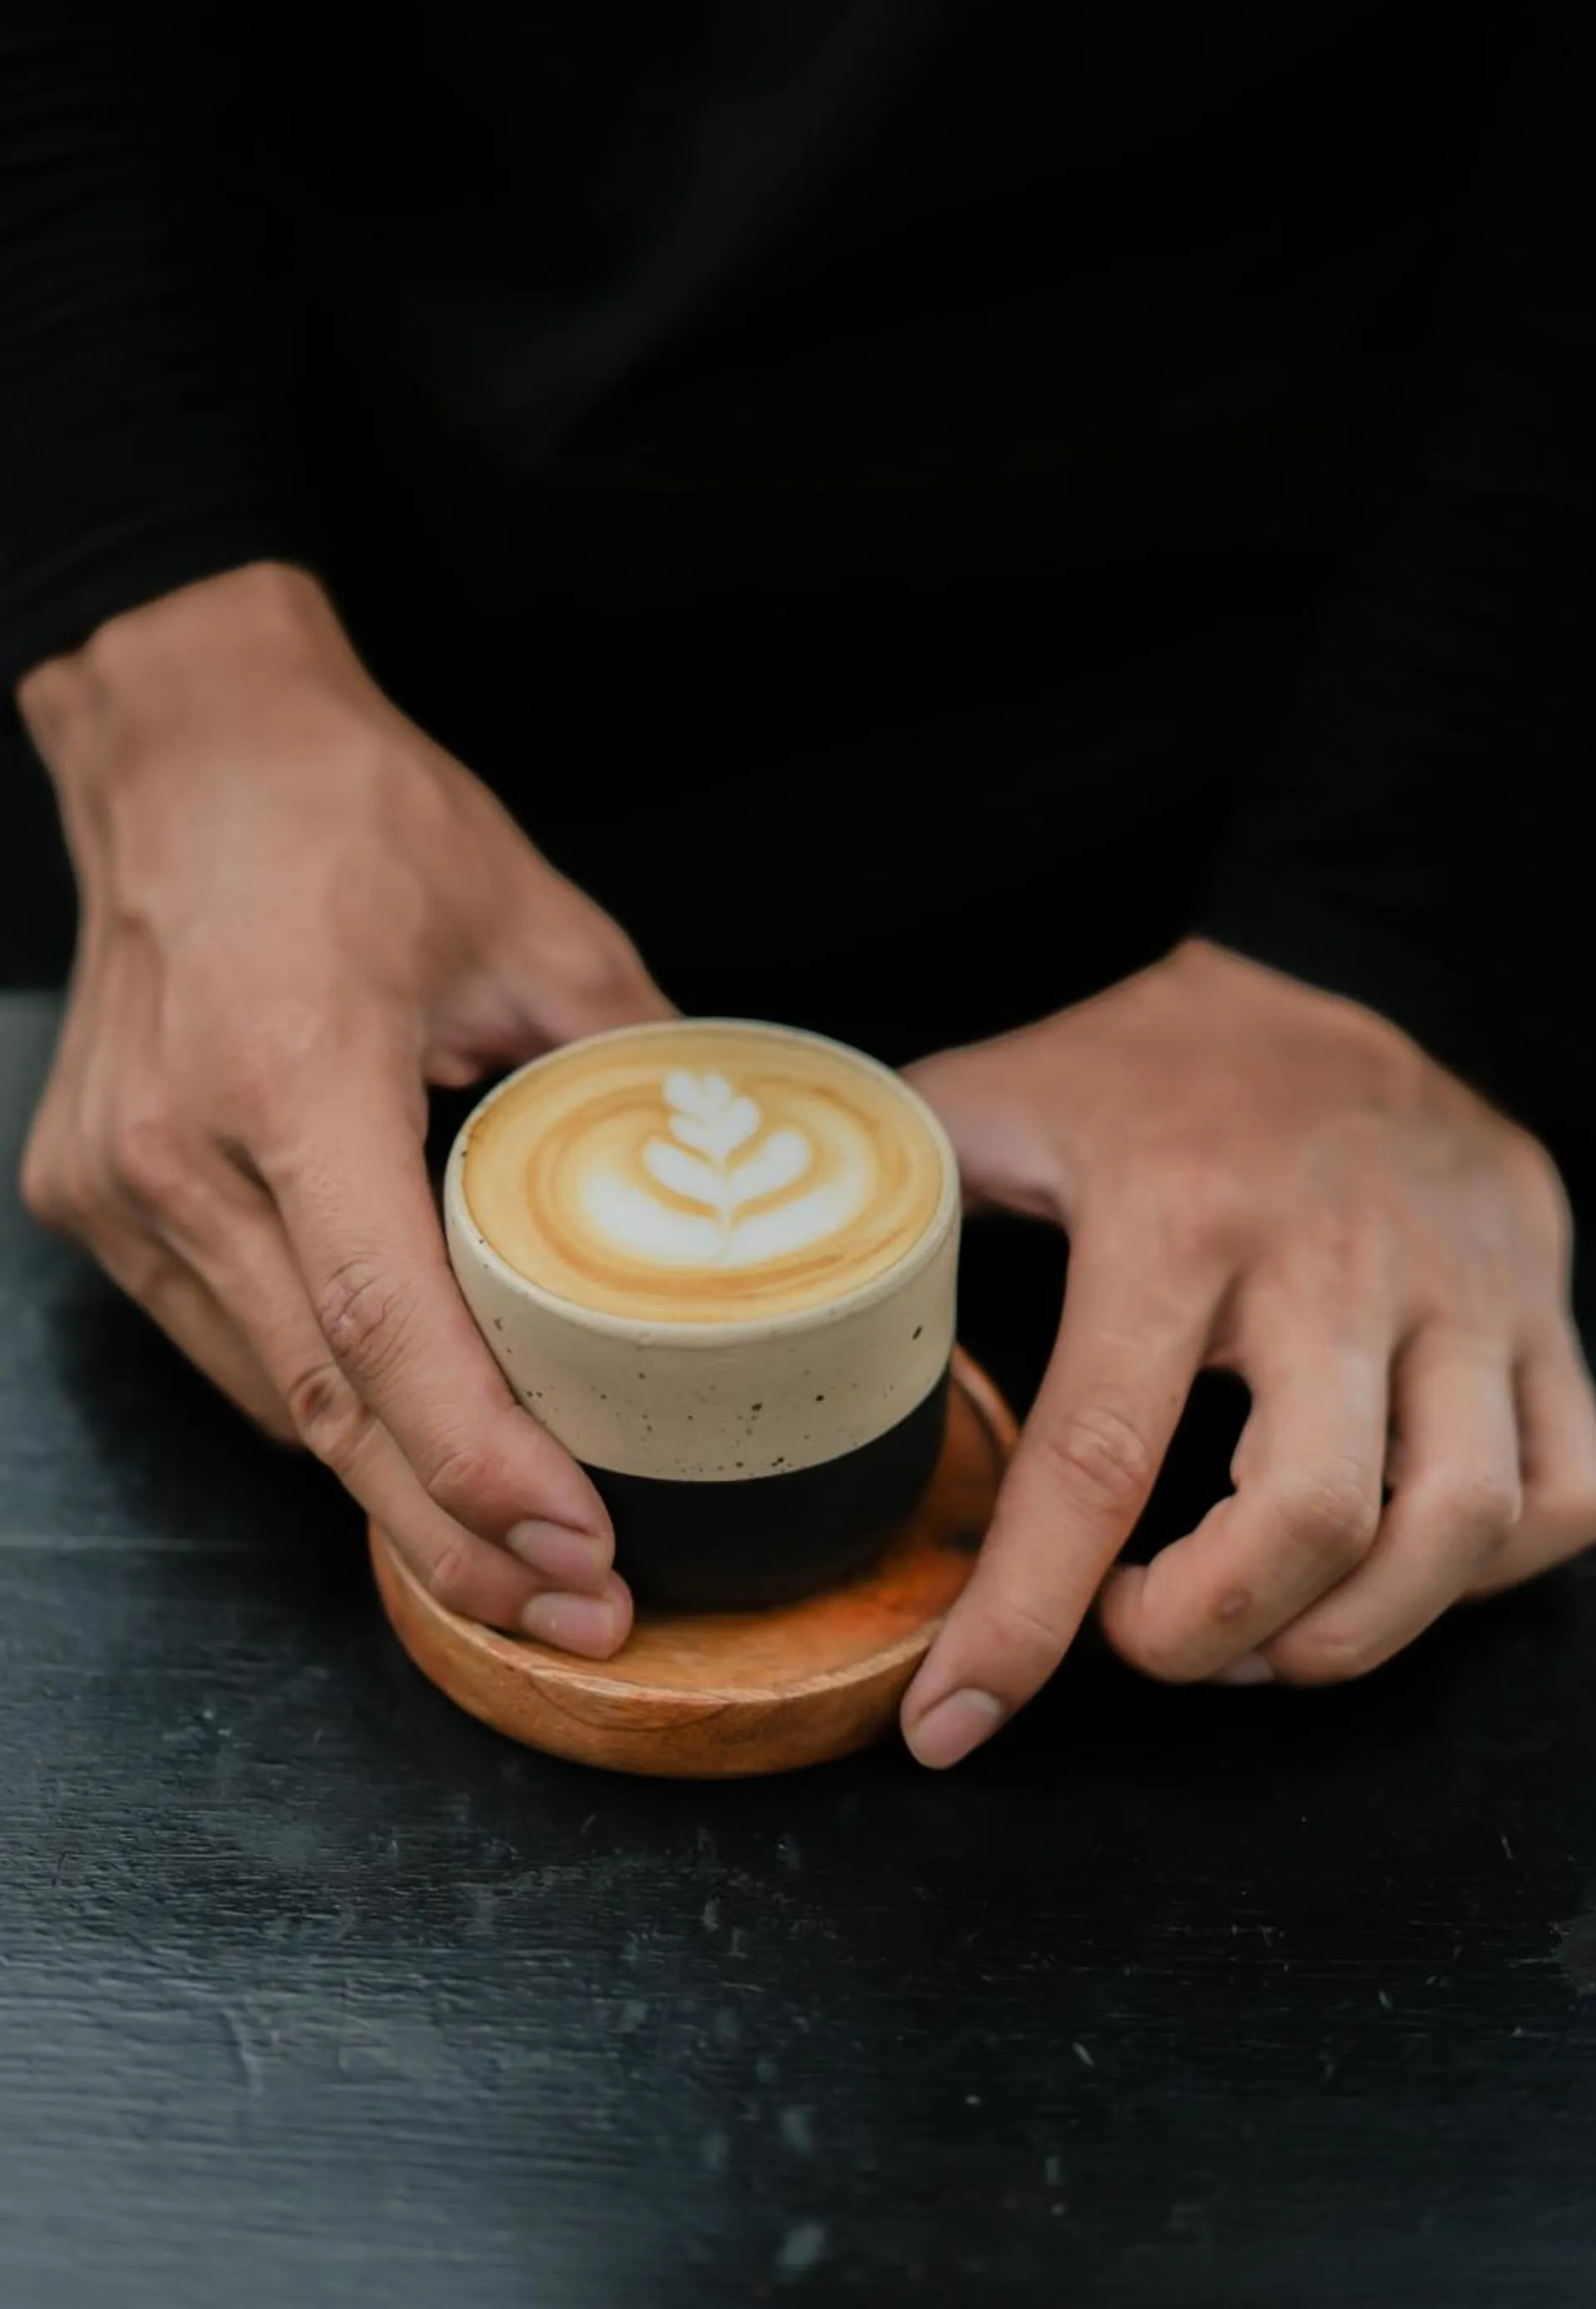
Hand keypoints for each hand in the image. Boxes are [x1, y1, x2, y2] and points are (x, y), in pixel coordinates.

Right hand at [19, 562, 669, 1653]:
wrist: (189, 749)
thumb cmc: (353, 817)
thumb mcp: (540, 927)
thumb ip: (641, 1066)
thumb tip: (739, 1182)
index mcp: (289, 1071)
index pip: (384, 1320)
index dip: (480, 1460)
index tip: (578, 1548)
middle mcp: (177, 1149)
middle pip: (324, 1399)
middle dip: (452, 1532)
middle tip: (577, 1611)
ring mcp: (114, 1182)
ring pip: (268, 1393)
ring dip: (387, 1486)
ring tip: (517, 1554)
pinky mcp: (91, 1193)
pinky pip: (223, 1341)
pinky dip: (322, 1404)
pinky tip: (407, 1441)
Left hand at [901, 939, 1595, 1764]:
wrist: (1361, 974)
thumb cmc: (1159, 1059)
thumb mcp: (999, 1093)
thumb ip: (890, 1191)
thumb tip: (749, 1283)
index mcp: (1174, 1218)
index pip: (1098, 1457)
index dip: (1022, 1620)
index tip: (950, 1721)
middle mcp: (1333, 1265)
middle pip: (1310, 1522)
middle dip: (1207, 1641)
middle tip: (1138, 1636)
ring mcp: (1461, 1296)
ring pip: (1456, 1529)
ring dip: (1347, 1635)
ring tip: (1253, 1632)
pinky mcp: (1542, 1318)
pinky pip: (1561, 1497)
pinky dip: (1480, 1583)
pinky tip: (1384, 1572)